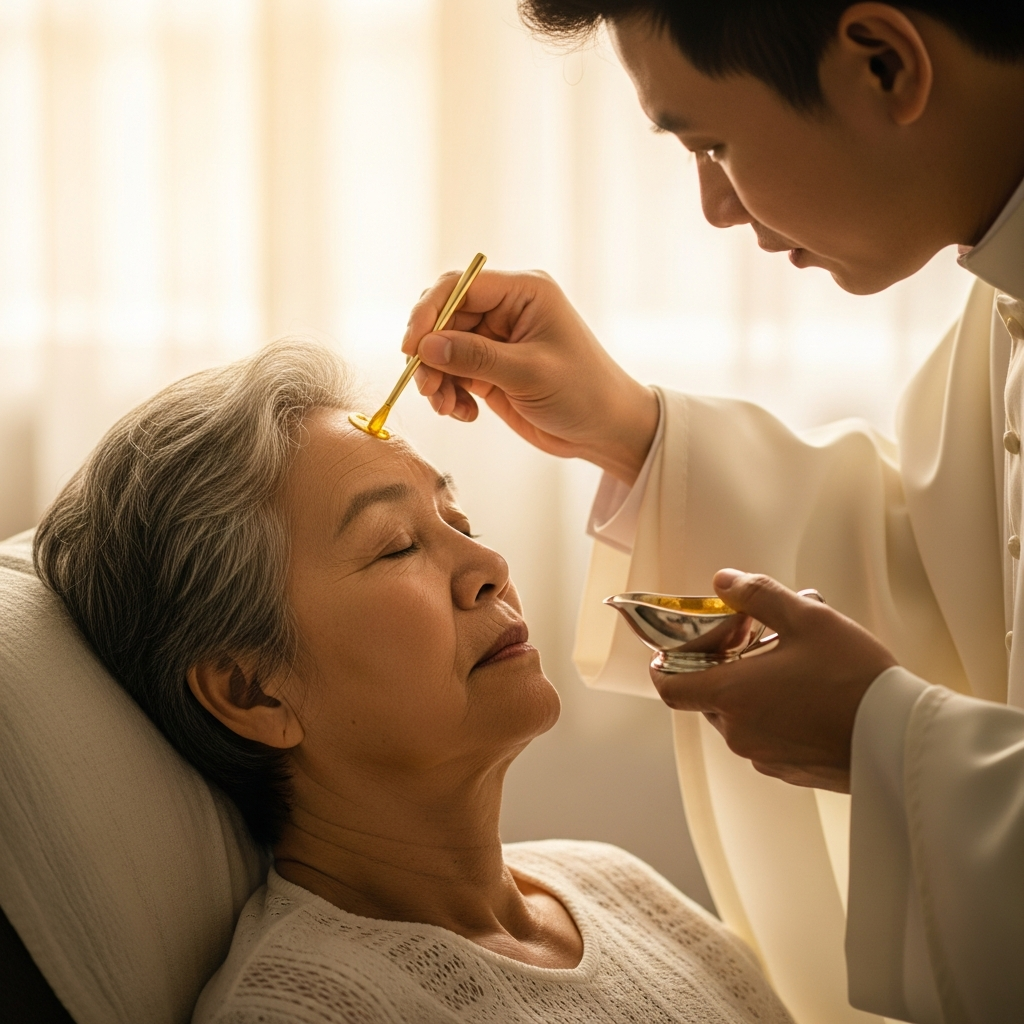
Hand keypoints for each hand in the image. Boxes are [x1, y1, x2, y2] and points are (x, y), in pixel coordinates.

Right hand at [403, 269, 658, 484]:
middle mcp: (506, 310)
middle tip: (427, 388)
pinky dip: (449, 394)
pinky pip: (452, 374)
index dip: (428, 312)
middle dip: (429, 354)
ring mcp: (496, 341)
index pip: (458, 286)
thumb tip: (425, 346)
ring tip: (446, 408)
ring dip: (436, 379)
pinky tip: (464, 414)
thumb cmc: (583, 392)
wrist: (606, 430)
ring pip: (442, 349)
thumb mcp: (529, 373)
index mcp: (522, 292)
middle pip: (443, 318)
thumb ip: (476, 358)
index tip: (412, 347)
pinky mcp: (490, 370)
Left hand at [652, 569, 897, 791]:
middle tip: (753, 643)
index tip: (674, 650)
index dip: (665, 667)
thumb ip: (758, 595)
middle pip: (707, 699)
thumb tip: (723, 580)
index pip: (669, 688)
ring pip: (739, 719)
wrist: (902, 739)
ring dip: (751, 692)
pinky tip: (810, 696)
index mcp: (732, 695)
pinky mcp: (792, 772)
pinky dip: (774, 717)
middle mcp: (739, 733)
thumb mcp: (807, 618)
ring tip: (793, 665)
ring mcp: (765, 757)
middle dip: (722, 670)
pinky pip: (766, 739)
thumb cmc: (853, 677)